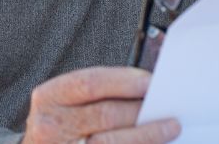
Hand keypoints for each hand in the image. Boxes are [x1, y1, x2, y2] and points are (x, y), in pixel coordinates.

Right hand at [22, 66, 179, 143]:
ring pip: (111, 142)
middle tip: (165, 107)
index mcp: (50, 97)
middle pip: (105, 114)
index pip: (90, 83)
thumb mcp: (68, 101)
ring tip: (168, 127)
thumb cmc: (61, 123)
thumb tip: (145, 88)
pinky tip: (151, 143)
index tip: (150, 82)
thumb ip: (100, 93)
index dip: (124, 81)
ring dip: (146, 134)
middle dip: (139, 109)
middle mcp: (50, 125)